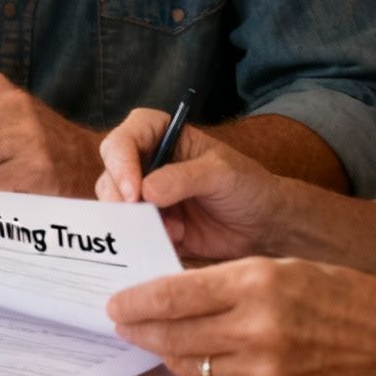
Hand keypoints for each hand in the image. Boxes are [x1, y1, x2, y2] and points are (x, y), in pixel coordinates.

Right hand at [95, 108, 281, 260]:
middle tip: (137, 213)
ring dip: (137, 220)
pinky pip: (133, 234)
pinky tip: (177, 239)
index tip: (133, 189)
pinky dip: (147, 239)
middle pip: (110, 172)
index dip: (121, 161)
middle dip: (119, 195)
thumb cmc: (248, 186)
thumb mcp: (221, 173)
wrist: (265, 226)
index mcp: (163, 136)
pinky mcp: (153, 226)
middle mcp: (149, 163)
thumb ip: (183, 178)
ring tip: (174, 228)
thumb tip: (145, 191)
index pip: (125, 138)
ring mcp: (147, 196)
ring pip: (116, 206)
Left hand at [108, 258, 375, 375]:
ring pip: (192, 367)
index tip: (114, 303)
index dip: (137, 301)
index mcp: (258, 284)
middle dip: (141, 329)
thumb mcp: (281, 268)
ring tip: (157, 341)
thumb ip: (225, 283)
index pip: (175, 295)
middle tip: (122, 324)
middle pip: (174, 334)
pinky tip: (204, 361)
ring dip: (169, 354)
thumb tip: (170, 295)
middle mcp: (257, 330)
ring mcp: (264, 374)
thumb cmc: (338, 296)